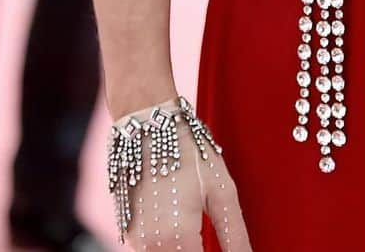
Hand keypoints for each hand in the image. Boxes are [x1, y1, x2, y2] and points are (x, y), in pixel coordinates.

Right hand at [111, 101, 252, 250]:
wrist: (148, 125)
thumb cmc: (189, 152)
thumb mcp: (222, 192)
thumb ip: (235, 236)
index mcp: (176, 239)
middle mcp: (150, 246)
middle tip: (213, 238)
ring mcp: (135, 240)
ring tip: (201, 233)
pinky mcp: (128, 232)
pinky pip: (152, 251)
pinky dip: (171, 247)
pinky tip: (184, 228)